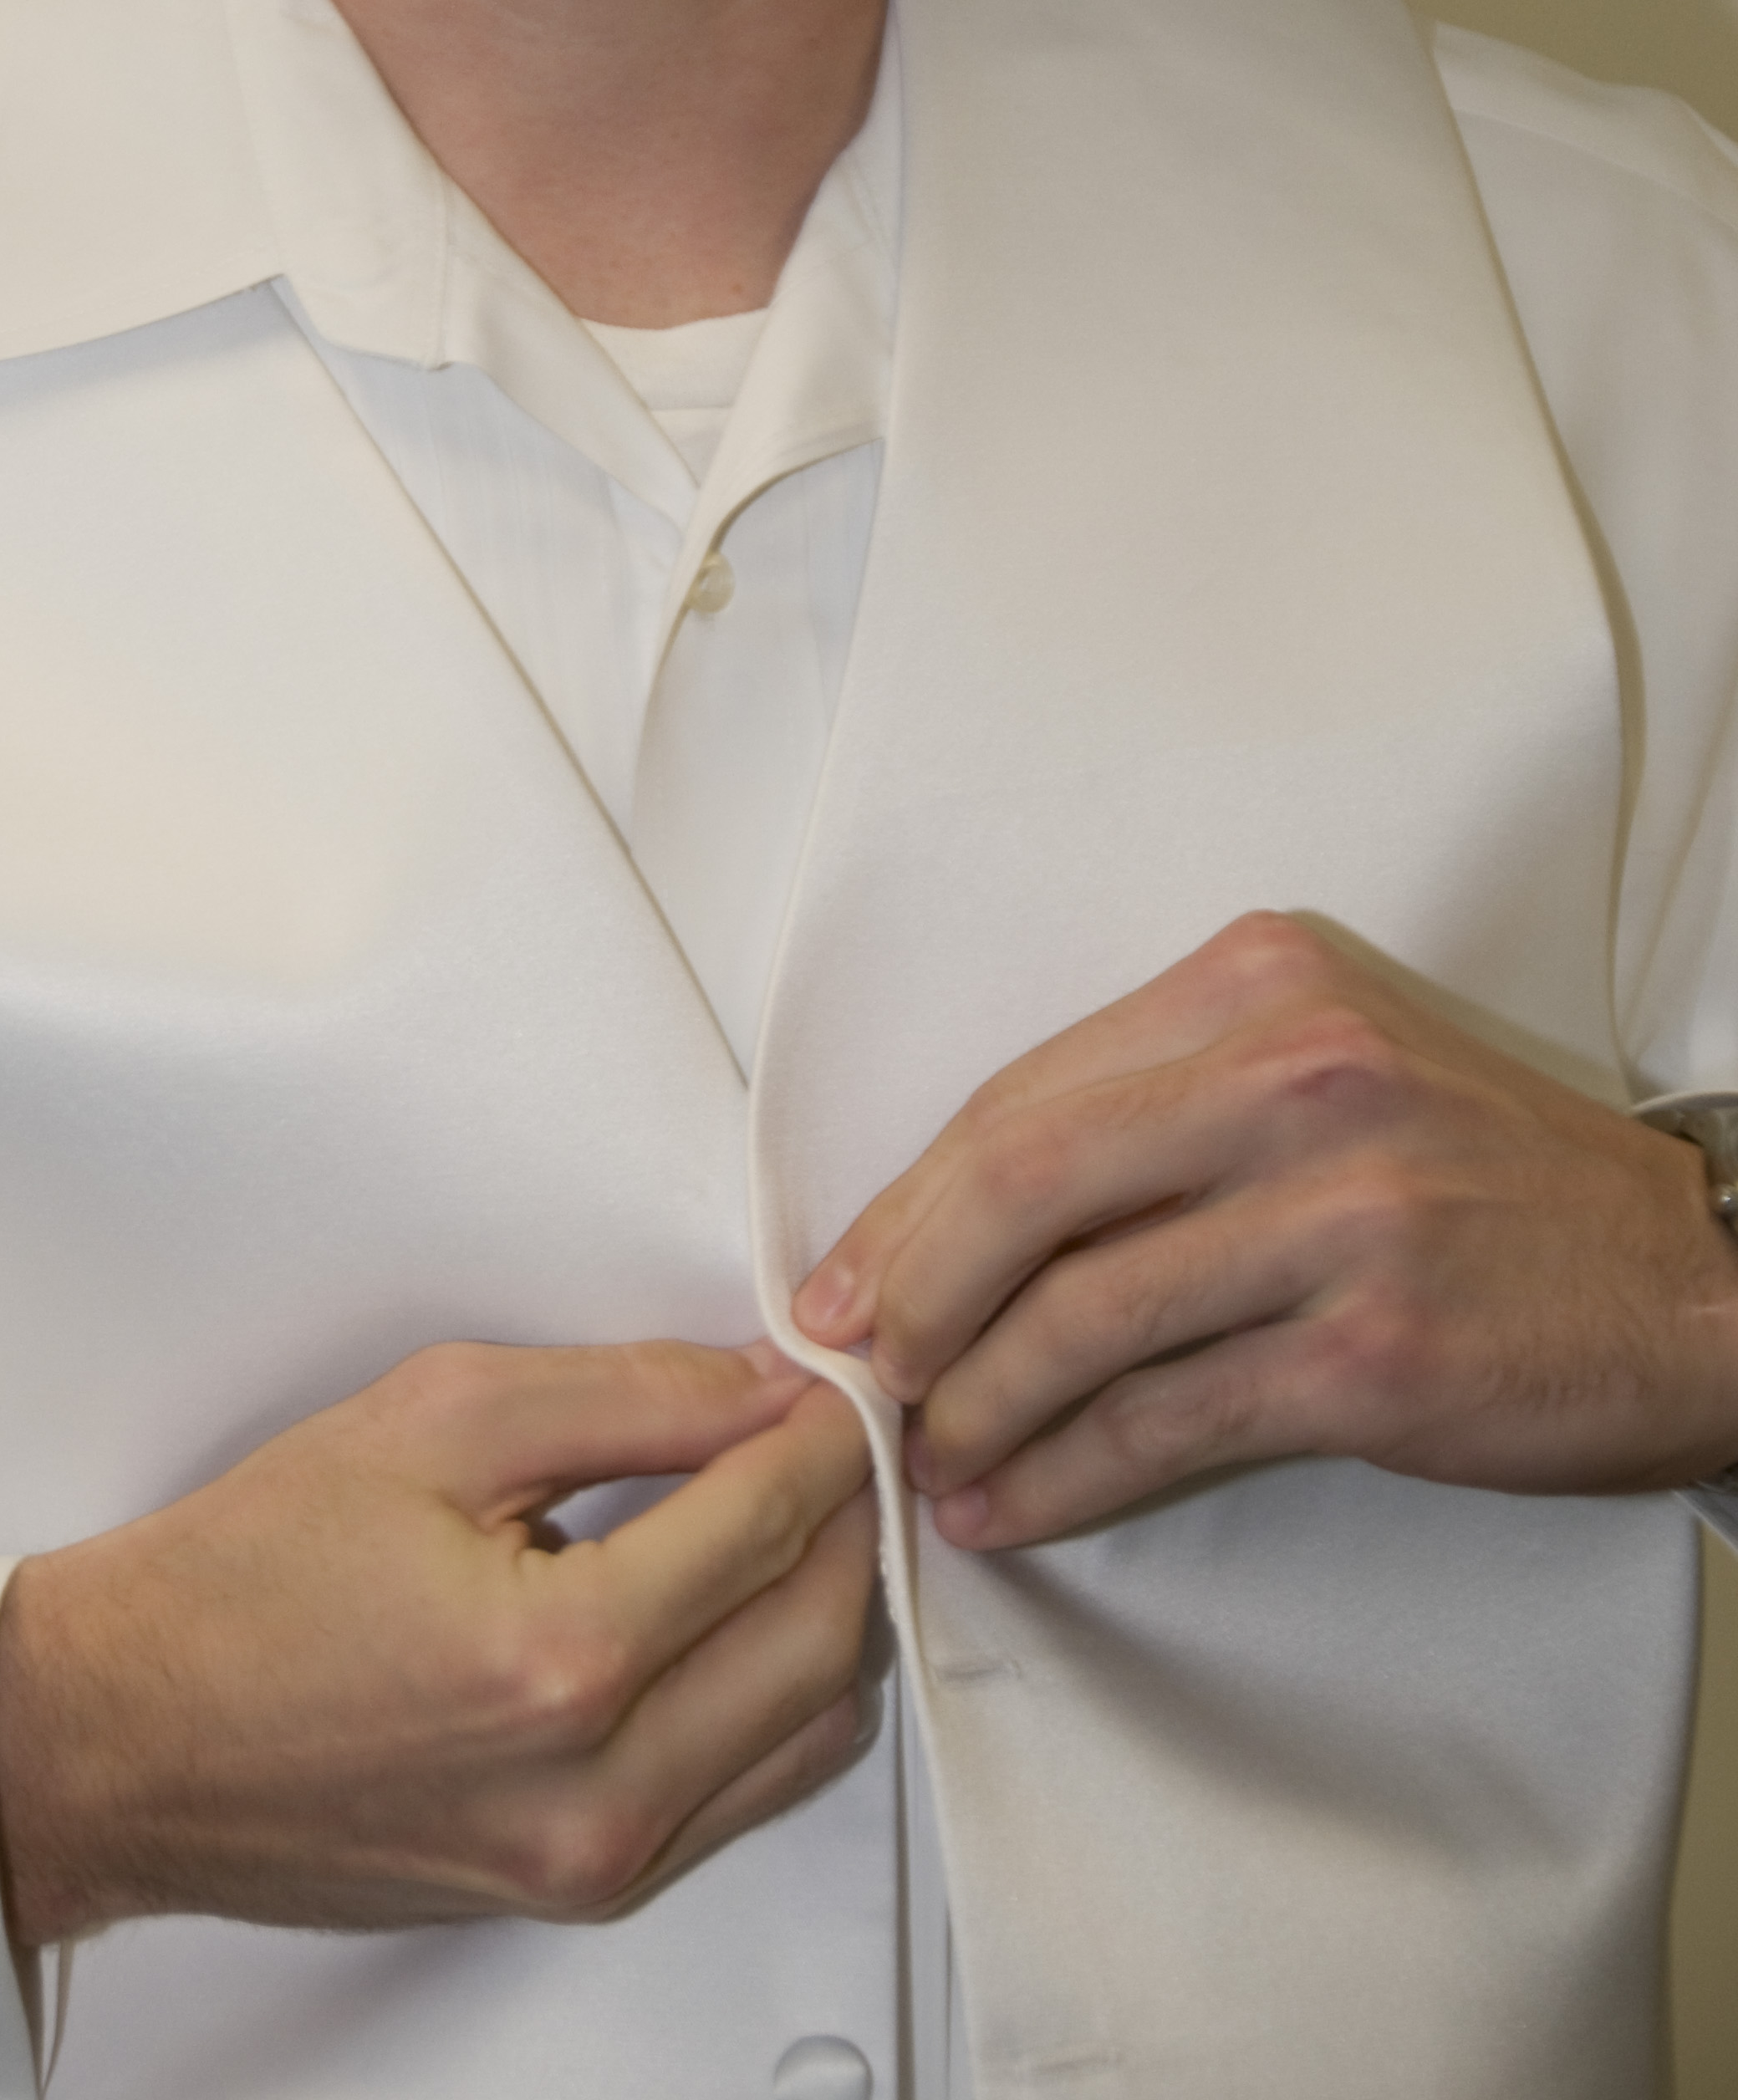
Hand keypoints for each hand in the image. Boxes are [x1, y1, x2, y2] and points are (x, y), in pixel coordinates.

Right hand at [0, 1336, 876, 1944]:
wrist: (128, 1738)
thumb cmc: (246, 1580)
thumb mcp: (437, 1419)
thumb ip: (628, 1394)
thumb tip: (760, 1388)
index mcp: (558, 1661)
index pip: (768, 1520)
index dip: (821, 1429)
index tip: (834, 1379)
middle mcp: (597, 1791)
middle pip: (822, 1634)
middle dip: (848, 1515)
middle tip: (833, 1432)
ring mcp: (595, 1866)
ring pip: (811, 1728)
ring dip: (829, 1608)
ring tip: (791, 1512)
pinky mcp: (583, 1896)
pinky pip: (750, 1794)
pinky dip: (778, 1696)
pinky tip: (742, 1612)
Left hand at [793, 911, 1737, 1550]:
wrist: (1695, 1280)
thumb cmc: (1485, 1183)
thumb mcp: (1327, 1075)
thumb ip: (1163, 1114)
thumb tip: (958, 1220)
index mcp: (1260, 983)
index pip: (1028, 1093)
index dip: (909, 1199)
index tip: (839, 1279)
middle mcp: (1294, 1076)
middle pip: (1024, 1183)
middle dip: (905, 1292)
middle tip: (844, 1374)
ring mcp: (1339, 1214)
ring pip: (1080, 1313)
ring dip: (970, 1403)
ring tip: (919, 1464)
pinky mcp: (1371, 1354)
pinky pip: (1163, 1419)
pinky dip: (1060, 1472)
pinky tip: (1009, 1509)